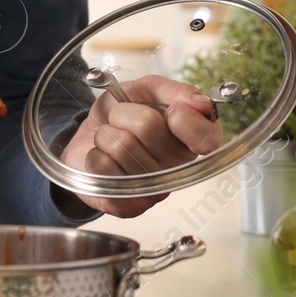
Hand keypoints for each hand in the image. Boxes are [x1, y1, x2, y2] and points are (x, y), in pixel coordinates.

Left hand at [58, 74, 223, 217]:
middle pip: (148, 126)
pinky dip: (95, 155)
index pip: (207, 138)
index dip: (185, 119)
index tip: (171, 110)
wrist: (88, 137)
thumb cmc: (122, 114)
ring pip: (121, 145)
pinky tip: (104, 159)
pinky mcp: (128, 206)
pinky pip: (102, 166)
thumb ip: (175, 91)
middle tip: (124, 120)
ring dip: (107, 134)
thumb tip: (202, 104)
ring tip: (111, 139)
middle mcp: (178, 169)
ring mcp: (154, 191)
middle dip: (125, 114)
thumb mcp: (147, 90)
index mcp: (191, 141)